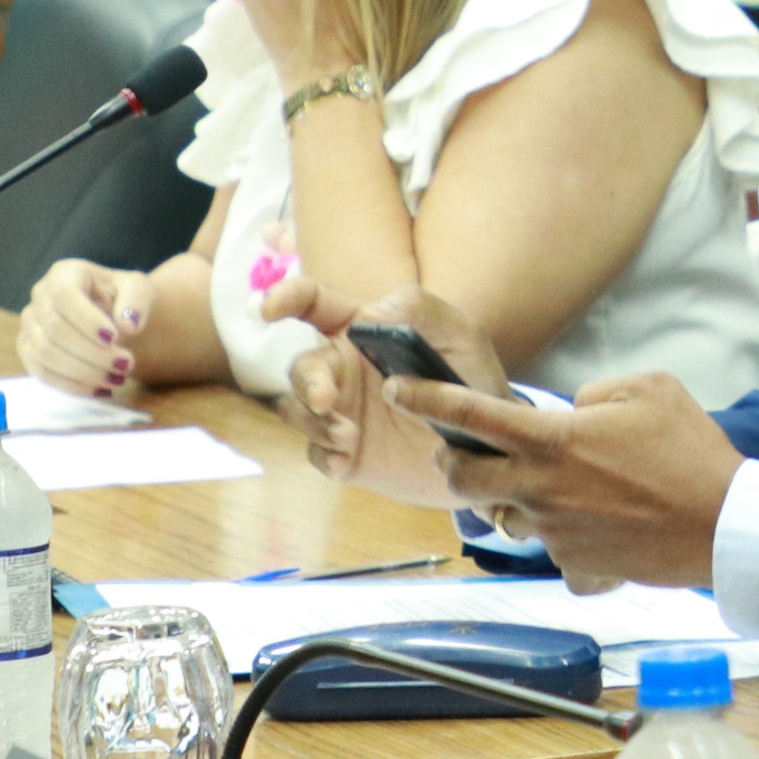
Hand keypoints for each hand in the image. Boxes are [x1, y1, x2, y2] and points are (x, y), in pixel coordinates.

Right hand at [20, 259, 156, 398]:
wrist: (111, 316)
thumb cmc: (123, 298)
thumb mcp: (139, 289)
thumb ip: (137, 301)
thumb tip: (129, 325)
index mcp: (65, 274)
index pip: (63, 295)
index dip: (85, 319)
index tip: (115, 338)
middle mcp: (40, 296)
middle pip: (55, 329)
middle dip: (92, 353)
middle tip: (126, 366)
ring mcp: (30, 324)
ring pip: (46, 354)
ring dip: (84, 372)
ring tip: (118, 379)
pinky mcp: (29, 350)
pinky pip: (42, 373)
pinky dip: (72, 386)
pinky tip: (101, 391)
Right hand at [267, 275, 492, 508]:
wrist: (491, 446)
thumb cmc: (473, 378)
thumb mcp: (461, 335)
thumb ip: (420, 309)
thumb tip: (372, 311)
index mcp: (362, 330)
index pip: (313, 303)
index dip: (284, 297)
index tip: (267, 307)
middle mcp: (342, 369)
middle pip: (300, 367)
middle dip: (306, 382)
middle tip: (327, 400)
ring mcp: (340, 412)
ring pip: (297, 411)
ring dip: (315, 423)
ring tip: (349, 437)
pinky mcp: (346, 454)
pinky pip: (316, 454)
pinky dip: (324, 456)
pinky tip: (346, 461)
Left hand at [391, 365, 738, 592]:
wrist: (724, 525)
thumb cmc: (691, 452)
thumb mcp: (650, 389)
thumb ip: (595, 392)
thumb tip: (573, 411)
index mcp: (554, 440)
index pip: (472, 415)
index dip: (427, 397)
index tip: (398, 388)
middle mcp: (542, 488)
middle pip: (462, 479)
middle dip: (452, 463)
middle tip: (466, 453)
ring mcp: (555, 533)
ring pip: (506, 517)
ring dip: (517, 502)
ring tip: (559, 491)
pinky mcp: (575, 567)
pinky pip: (555, 553)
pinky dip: (570, 541)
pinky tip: (604, 529)